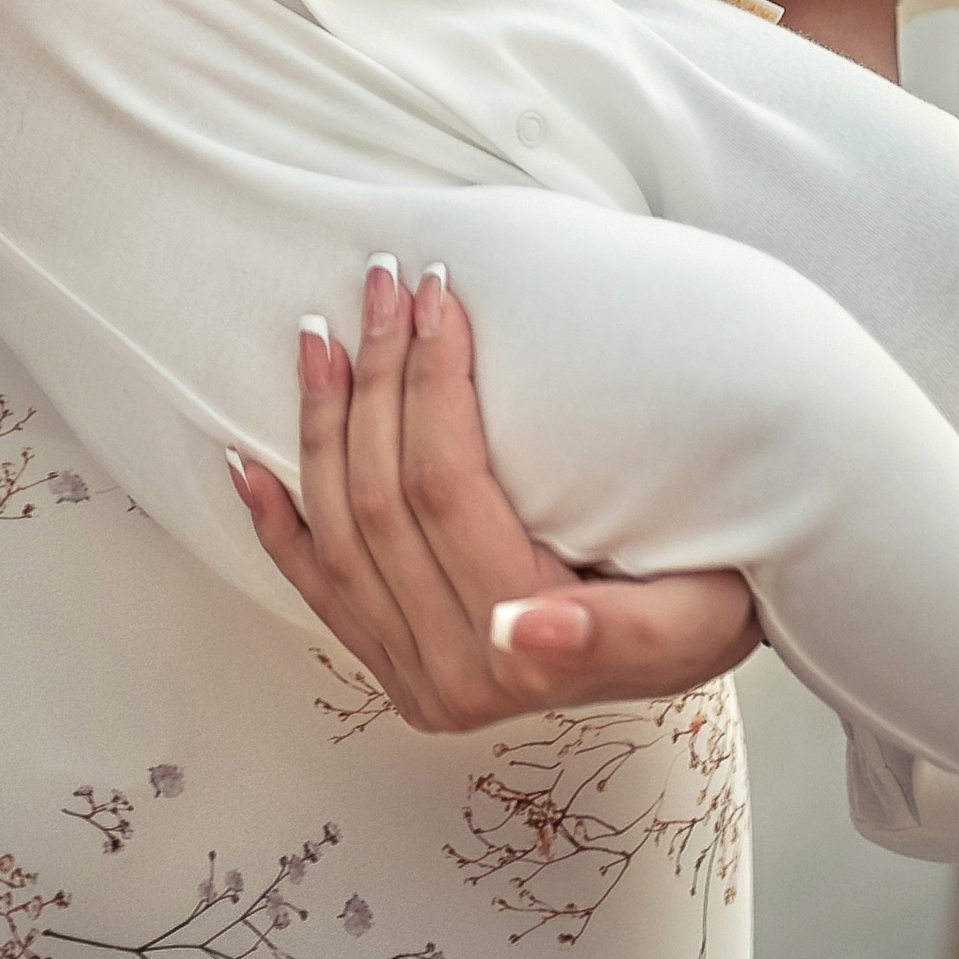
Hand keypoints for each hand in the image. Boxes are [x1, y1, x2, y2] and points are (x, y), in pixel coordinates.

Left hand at [229, 256, 757, 731]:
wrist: (697, 635)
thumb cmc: (710, 598)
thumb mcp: (697, 614)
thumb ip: (611, 631)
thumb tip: (517, 628)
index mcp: (523, 654)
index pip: (447, 486)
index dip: (432, 380)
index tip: (437, 291)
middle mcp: (452, 678)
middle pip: (381, 497)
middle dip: (377, 374)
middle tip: (381, 279)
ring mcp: (410, 676)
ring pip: (337, 528)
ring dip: (322, 422)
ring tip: (319, 332)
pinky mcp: (387, 665)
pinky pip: (314, 586)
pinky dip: (274, 521)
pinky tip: (248, 460)